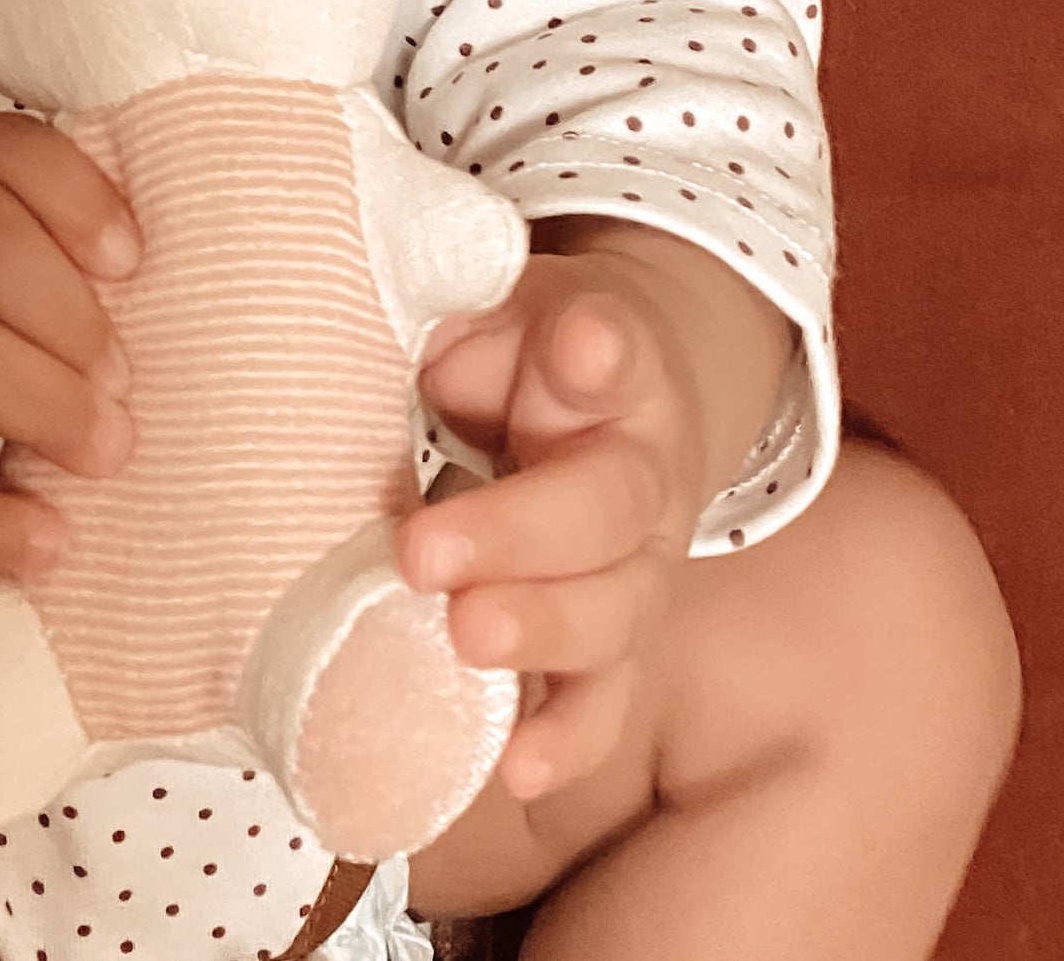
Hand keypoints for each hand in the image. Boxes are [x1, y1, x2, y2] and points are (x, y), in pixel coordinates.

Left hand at [396, 248, 710, 802]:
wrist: (608, 385)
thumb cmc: (524, 346)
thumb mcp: (496, 302)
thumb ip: (465, 322)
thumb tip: (444, 365)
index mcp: (616, 358)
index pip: (615, 344)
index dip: (597, 350)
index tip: (579, 346)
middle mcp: (647, 467)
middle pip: (606, 506)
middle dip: (519, 532)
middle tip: (424, 551)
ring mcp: (641, 564)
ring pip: (615, 611)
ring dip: (541, 630)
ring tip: (465, 637)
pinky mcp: (617, 642)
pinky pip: (606, 701)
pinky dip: (568, 738)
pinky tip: (520, 768)